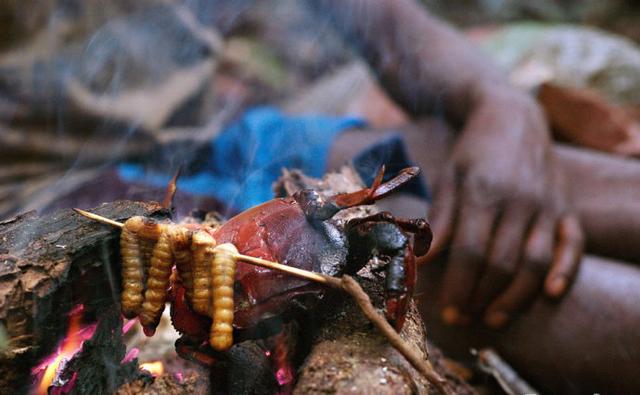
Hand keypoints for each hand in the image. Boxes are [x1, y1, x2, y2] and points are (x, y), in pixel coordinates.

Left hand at [423, 86, 583, 327]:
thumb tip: (420, 259)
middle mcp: (519, 199)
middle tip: (463, 318)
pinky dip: (566, 269)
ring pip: (536, 261)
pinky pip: (573, 243)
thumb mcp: (448, 178)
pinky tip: (551, 294)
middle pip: (502, 263)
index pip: (470, 251)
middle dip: (480, 297)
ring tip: (493, 318)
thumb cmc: (472, 152)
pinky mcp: (565, 205)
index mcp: (483, 192)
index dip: (457, 285)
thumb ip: (439, 220)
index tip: (446, 310)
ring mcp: (547, 203)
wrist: (512, 116)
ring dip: (515, 297)